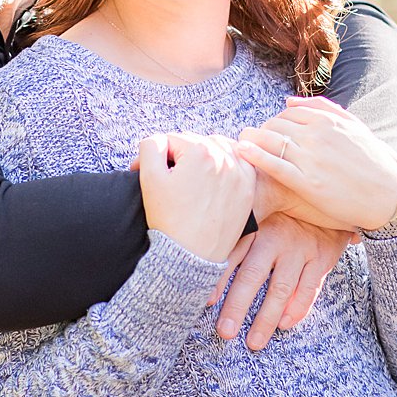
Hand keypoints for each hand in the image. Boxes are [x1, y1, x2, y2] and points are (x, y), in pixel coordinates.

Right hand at [139, 133, 255, 262]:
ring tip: (191, 175)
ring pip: (218, 148)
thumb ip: (151, 146)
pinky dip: (228, 164)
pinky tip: (216, 175)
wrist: (190, 256)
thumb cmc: (169, 220)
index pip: (172, 140)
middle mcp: (224, 158)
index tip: (149, 174)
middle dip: (180, 155)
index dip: (157, 156)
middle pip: (195, 142)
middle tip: (168, 177)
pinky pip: (240, 163)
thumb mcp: (149, 178)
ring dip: (204, 156)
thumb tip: (159, 142)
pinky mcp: (247, 188)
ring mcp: (240, 174)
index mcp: (199, 151)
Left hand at [210, 213, 355, 349]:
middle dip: (237, 306)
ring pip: (280, 288)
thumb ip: (238, 235)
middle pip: (253, 275)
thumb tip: (207, 262)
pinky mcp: (322, 257)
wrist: (326, 202)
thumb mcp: (261, 214)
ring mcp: (300, 248)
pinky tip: (284, 324)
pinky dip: (297, 309)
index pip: (232, 255)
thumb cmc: (284, 214)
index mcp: (256, 225)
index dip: (218, 280)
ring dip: (266, 318)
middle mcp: (276, 237)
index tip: (206, 303)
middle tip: (225, 332)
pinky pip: (309, 288)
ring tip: (254, 342)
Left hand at [237, 95, 396, 230]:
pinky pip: (274, 165)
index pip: (288, 111)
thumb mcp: (355, 126)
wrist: (389, 197)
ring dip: (251, 139)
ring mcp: (311, 159)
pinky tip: (241, 151)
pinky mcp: (307, 183)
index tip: (271, 130)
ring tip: (242, 143)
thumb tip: (287, 100)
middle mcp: (318, 136)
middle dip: (262, 131)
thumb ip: (323, 108)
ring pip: (271, 141)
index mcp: (328, 121)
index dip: (276, 120)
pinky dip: (254, 156)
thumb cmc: (374, 163)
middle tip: (254, 140)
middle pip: (275, 125)